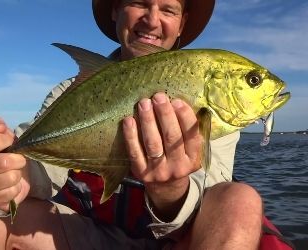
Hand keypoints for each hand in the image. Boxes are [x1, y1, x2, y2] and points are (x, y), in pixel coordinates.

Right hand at [0, 117, 29, 211]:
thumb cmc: (3, 157)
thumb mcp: (3, 139)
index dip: (9, 141)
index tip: (10, 144)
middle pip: (5, 162)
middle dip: (18, 161)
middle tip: (17, 162)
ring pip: (11, 177)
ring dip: (18, 175)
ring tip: (12, 174)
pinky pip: (12, 192)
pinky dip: (16, 189)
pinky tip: (9, 187)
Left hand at [122, 92, 201, 220]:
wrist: (165, 188)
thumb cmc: (177, 159)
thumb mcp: (189, 151)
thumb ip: (187, 131)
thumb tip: (178, 102)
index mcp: (193, 159)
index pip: (191, 136)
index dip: (185, 118)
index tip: (177, 101)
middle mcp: (177, 166)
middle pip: (171, 138)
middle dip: (165, 115)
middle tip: (158, 96)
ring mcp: (158, 171)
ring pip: (153, 143)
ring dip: (148, 121)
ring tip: (144, 103)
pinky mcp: (141, 172)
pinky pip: (135, 151)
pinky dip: (131, 135)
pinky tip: (128, 120)